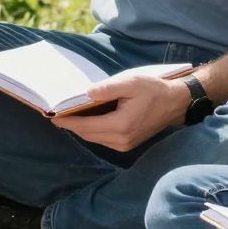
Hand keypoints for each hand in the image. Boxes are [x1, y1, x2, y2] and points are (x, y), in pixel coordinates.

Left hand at [55, 72, 190, 150]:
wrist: (175, 103)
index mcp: (121, 125)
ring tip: (67, 117)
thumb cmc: (153, 90)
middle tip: (55, 115)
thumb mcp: (131, 83)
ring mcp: (125, 145)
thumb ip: (108, 88)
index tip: (52, 116)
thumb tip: (86, 93)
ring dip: (81, 129)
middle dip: (71, 125)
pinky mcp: (127, 145)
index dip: (68, 121)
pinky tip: (86, 121)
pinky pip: (103, 139)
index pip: (86, 125)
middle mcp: (121, 140)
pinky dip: (92, 131)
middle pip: (87, 134)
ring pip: (94, 138)